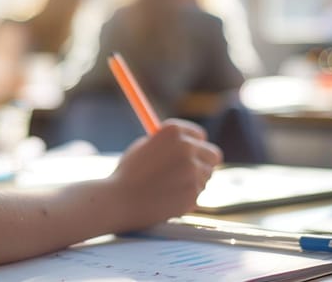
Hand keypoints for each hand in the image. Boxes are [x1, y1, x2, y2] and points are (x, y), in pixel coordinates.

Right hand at [106, 119, 221, 230]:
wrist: (119, 199)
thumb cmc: (127, 173)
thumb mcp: (144, 147)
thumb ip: (168, 144)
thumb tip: (189, 145)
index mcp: (173, 131)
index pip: (199, 135)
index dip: (194, 144)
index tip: (191, 152)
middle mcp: (187, 147)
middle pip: (212, 154)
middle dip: (205, 162)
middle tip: (195, 170)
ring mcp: (193, 170)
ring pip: (206, 176)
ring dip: (194, 181)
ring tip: (169, 187)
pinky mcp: (193, 192)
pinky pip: (198, 193)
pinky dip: (187, 196)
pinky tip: (167, 198)